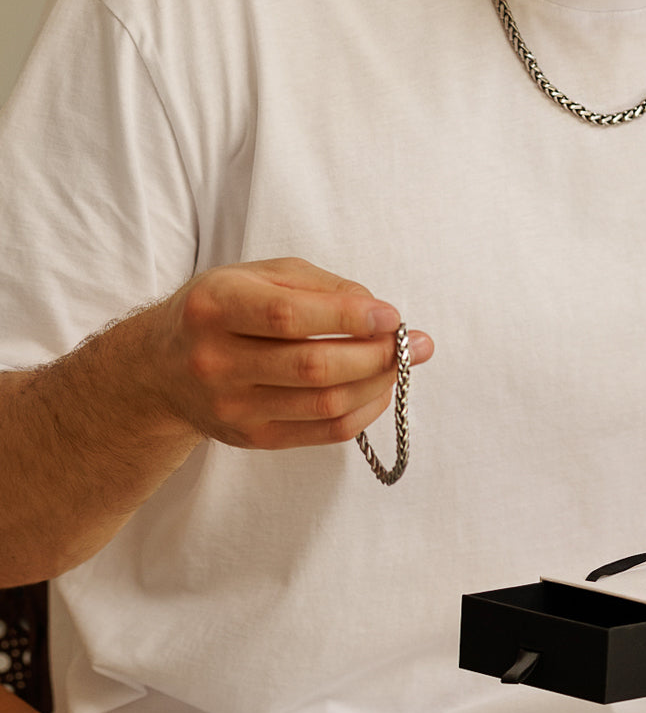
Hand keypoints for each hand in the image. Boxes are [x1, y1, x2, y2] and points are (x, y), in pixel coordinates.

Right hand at [137, 257, 432, 449]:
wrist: (162, 368)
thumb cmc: (224, 308)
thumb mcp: (260, 275)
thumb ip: (320, 286)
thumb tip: (377, 311)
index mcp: (216, 307)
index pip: (289, 318)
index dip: (348, 318)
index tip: (392, 316)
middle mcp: (216, 361)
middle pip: (312, 367)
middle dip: (376, 355)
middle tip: (416, 343)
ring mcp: (232, 407)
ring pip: (323, 404)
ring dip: (377, 384)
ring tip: (404, 364)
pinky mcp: (250, 438)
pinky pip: (322, 432)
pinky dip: (362, 411)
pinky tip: (379, 389)